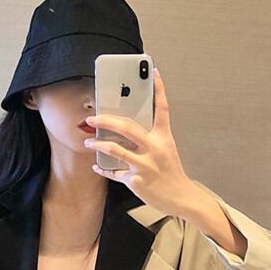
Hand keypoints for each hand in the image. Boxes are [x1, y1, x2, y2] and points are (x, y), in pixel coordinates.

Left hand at [83, 67, 196, 217]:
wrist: (182, 197)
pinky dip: (103, 169)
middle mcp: (155, 149)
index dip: (159, 89)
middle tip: (92, 117)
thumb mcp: (166, 150)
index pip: (162, 109)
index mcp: (164, 138)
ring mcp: (145, 165)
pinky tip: (96, 165)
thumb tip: (126, 128)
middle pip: (127, 127)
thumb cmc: (171, 173)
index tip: (154, 72)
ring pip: (115, 150)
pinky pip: (114, 173)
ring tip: (88, 140)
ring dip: (98, 143)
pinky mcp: (136, 181)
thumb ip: (151, 138)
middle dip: (106, 120)